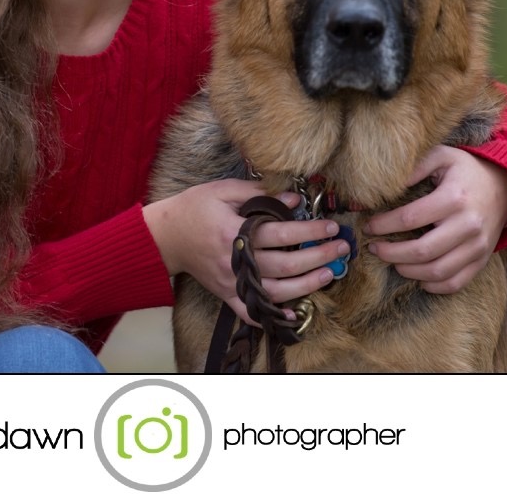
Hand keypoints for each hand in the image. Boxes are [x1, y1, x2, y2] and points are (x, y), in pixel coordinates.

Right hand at [144, 180, 349, 324]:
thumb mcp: (223, 190)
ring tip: (330, 274)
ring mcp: (232, 282)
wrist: (164, 236)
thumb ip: (258, 193)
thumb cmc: (194, 208)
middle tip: (341, 249)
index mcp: (235, 232)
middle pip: (286, 264)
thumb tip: (293, 200)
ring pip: (277, 290)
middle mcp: (236, 261)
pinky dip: (273, 316)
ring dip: (307, 284)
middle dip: (318, 257)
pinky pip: (252, 312)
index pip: (281, 233)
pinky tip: (294, 313)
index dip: (309, 231)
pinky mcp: (226, 294)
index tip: (330, 227)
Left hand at [363, 146, 506, 293]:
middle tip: (374, 248)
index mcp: (454, 198)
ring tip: (393, 262)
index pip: (410, 218)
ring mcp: (477, 246)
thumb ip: (415, 167)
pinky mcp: (482, 259)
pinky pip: (456, 282)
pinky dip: (433, 286)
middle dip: (391, 253)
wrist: (506, 185)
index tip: (369, 226)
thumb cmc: (466, 170)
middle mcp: (468, 225)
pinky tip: (418, 277)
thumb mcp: (442, 156)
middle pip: (422, 250)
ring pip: (437, 271)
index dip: (384, 225)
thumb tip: (384, 184)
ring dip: (408, 271)